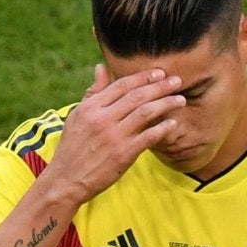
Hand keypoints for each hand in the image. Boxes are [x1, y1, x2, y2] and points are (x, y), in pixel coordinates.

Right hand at [41, 64, 186, 203]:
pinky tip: (173, 123)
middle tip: (176, 81)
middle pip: (137, 96)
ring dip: (166, 104)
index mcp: (92, 107)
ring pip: (146, 113)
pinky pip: (148, 137)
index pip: (121, 85)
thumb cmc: (72, 147)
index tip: (159, 73)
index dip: (143, 77)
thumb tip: (101, 67)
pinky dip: (162, 129)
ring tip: (180, 100)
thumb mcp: (77, 116)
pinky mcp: (123, 154)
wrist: (66, 179)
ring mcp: (114, 136)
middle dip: (160, 86)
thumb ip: (93, 93)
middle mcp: (103, 118)